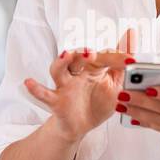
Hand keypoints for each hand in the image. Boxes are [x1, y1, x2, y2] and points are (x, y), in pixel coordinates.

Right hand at [24, 28, 135, 142]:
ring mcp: (65, 86)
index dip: (115, 57)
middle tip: (92, 52)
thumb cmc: (97, 101)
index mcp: (93, 68)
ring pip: (58, 70)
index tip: (130, 60)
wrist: (81, 126)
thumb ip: (122, 60)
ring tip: (67, 55)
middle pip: (77, 57)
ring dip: (62, 61)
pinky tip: (29, 82)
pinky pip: (44, 94)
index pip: (102, 57)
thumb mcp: (116, 82)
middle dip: (84, 53)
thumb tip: (131, 33)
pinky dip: (36, 88)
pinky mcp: (56, 101)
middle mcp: (77, 73)